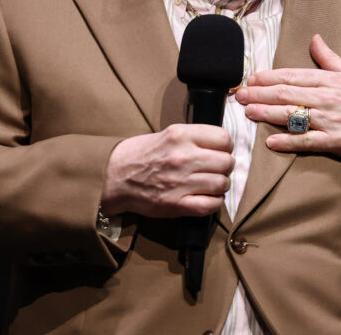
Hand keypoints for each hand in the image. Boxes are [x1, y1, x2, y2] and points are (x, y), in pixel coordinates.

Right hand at [101, 124, 233, 217]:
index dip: (226, 146)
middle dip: (225, 167)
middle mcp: (183, 157)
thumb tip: (219, 145)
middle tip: (216, 169)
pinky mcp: (177, 204)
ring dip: (221, 185)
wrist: (114, 177)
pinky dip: (215, 203)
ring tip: (212, 184)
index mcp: (180, 135)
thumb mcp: (166, 134)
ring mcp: (181, 182)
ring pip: (222, 184)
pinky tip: (208, 198)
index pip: (223, 138)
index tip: (221, 151)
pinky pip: (212, 205)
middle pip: (226, 162)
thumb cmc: (139, 154)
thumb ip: (193, 138)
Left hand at [235, 34, 340, 165]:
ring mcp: (330, 120)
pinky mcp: (336, 141)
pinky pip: (308, 141)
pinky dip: (288, 141)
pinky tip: (271, 141)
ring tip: (248, 112)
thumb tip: (315, 38)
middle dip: (259, 94)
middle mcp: (326, 98)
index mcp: (328, 80)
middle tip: (238, 96)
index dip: (268, 77)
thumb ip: (328, 57)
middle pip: (286, 94)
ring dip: (267, 114)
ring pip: (292, 116)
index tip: (250, 79)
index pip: (291, 75)